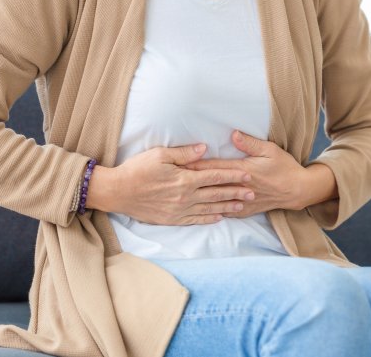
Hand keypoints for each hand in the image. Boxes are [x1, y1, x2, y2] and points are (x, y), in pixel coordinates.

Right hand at [107, 143, 255, 224]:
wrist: (117, 192)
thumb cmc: (137, 170)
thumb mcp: (160, 155)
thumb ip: (184, 153)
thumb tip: (205, 149)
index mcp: (184, 179)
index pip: (215, 176)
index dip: (233, 175)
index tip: (247, 175)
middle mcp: (185, 197)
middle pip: (216, 194)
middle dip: (236, 192)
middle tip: (253, 192)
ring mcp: (179, 210)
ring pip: (210, 208)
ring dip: (227, 207)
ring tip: (242, 206)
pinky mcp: (172, 219)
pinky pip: (196, 219)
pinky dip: (209, 218)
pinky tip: (219, 217)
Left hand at [180, 129, 306, 217]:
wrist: (297, 190)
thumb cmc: (284, 167)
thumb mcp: (270, 150)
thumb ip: (250, 143)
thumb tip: (233, 134)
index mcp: (243, 170)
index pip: (214, 168)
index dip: (196, 165)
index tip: (179, 163)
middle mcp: (240, 187)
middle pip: (210, 184)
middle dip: (191, 182)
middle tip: (172, 180)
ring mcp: (242, 200)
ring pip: (216, 199)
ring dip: (199, 196)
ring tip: (181, 195)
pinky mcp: (246, 209)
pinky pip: (225, 211)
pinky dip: (213, 211)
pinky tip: (201, 212)